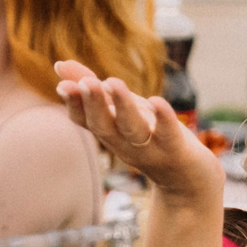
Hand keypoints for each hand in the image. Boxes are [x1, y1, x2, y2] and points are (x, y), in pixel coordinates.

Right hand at [54, 61, 218, 205]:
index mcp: (110, 132)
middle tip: (85, 82)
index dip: (74, 104)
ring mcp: (150, 148)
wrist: (188, 181)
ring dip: (122, 106)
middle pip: (104, 125)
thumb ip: (93, 88)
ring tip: (113, 82)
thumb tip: (58, 65)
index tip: (64, 85)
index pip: (85, 120)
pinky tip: (156, 101)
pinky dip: (163, 118)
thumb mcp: (122, 110)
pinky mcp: (176, 149)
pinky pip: (168, 134)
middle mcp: (125, 143)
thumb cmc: (151, 138)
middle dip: (93, 104)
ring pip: (132, 128)